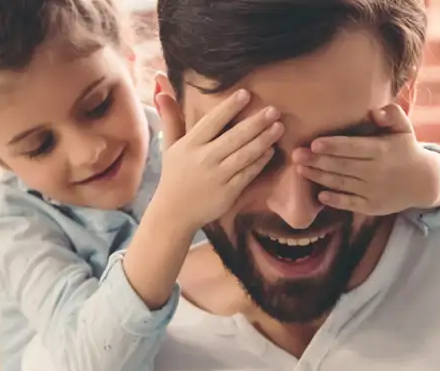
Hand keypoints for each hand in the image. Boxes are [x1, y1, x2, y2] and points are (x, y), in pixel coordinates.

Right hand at [150, 74, 283, 232]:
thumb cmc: (174, 175)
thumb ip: (170, 117)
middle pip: (234, 137)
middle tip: (273, 110)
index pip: (212, 121)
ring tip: (278, 127)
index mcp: (190, 145)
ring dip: (263, 140)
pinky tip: (270, 150)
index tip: (246, 94)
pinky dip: (260, 162)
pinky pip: (247, 174)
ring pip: (244, 155)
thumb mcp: (169, 146)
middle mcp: (203, 159)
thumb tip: (161, 88)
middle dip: (255, 122)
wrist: (174, 213)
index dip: (229, 107)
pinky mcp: (228, 192)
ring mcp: (217, 177)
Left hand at [293, 102, 439, 214]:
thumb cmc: (406, 149)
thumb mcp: (404, 128)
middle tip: (296, 155)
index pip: (354, 148)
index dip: (333, 146)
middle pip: (342, 166)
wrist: (423, 182)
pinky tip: (319, 195)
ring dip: (319, 177)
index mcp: (382, 151)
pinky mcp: (371, 206)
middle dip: (317, 161)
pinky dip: (334, 200)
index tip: (314, 143)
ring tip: (300, 170)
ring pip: (341, 184)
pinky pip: (350, 203)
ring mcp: (373, 191)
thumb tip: (375, 111)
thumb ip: (392, 114)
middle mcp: (377, 172)